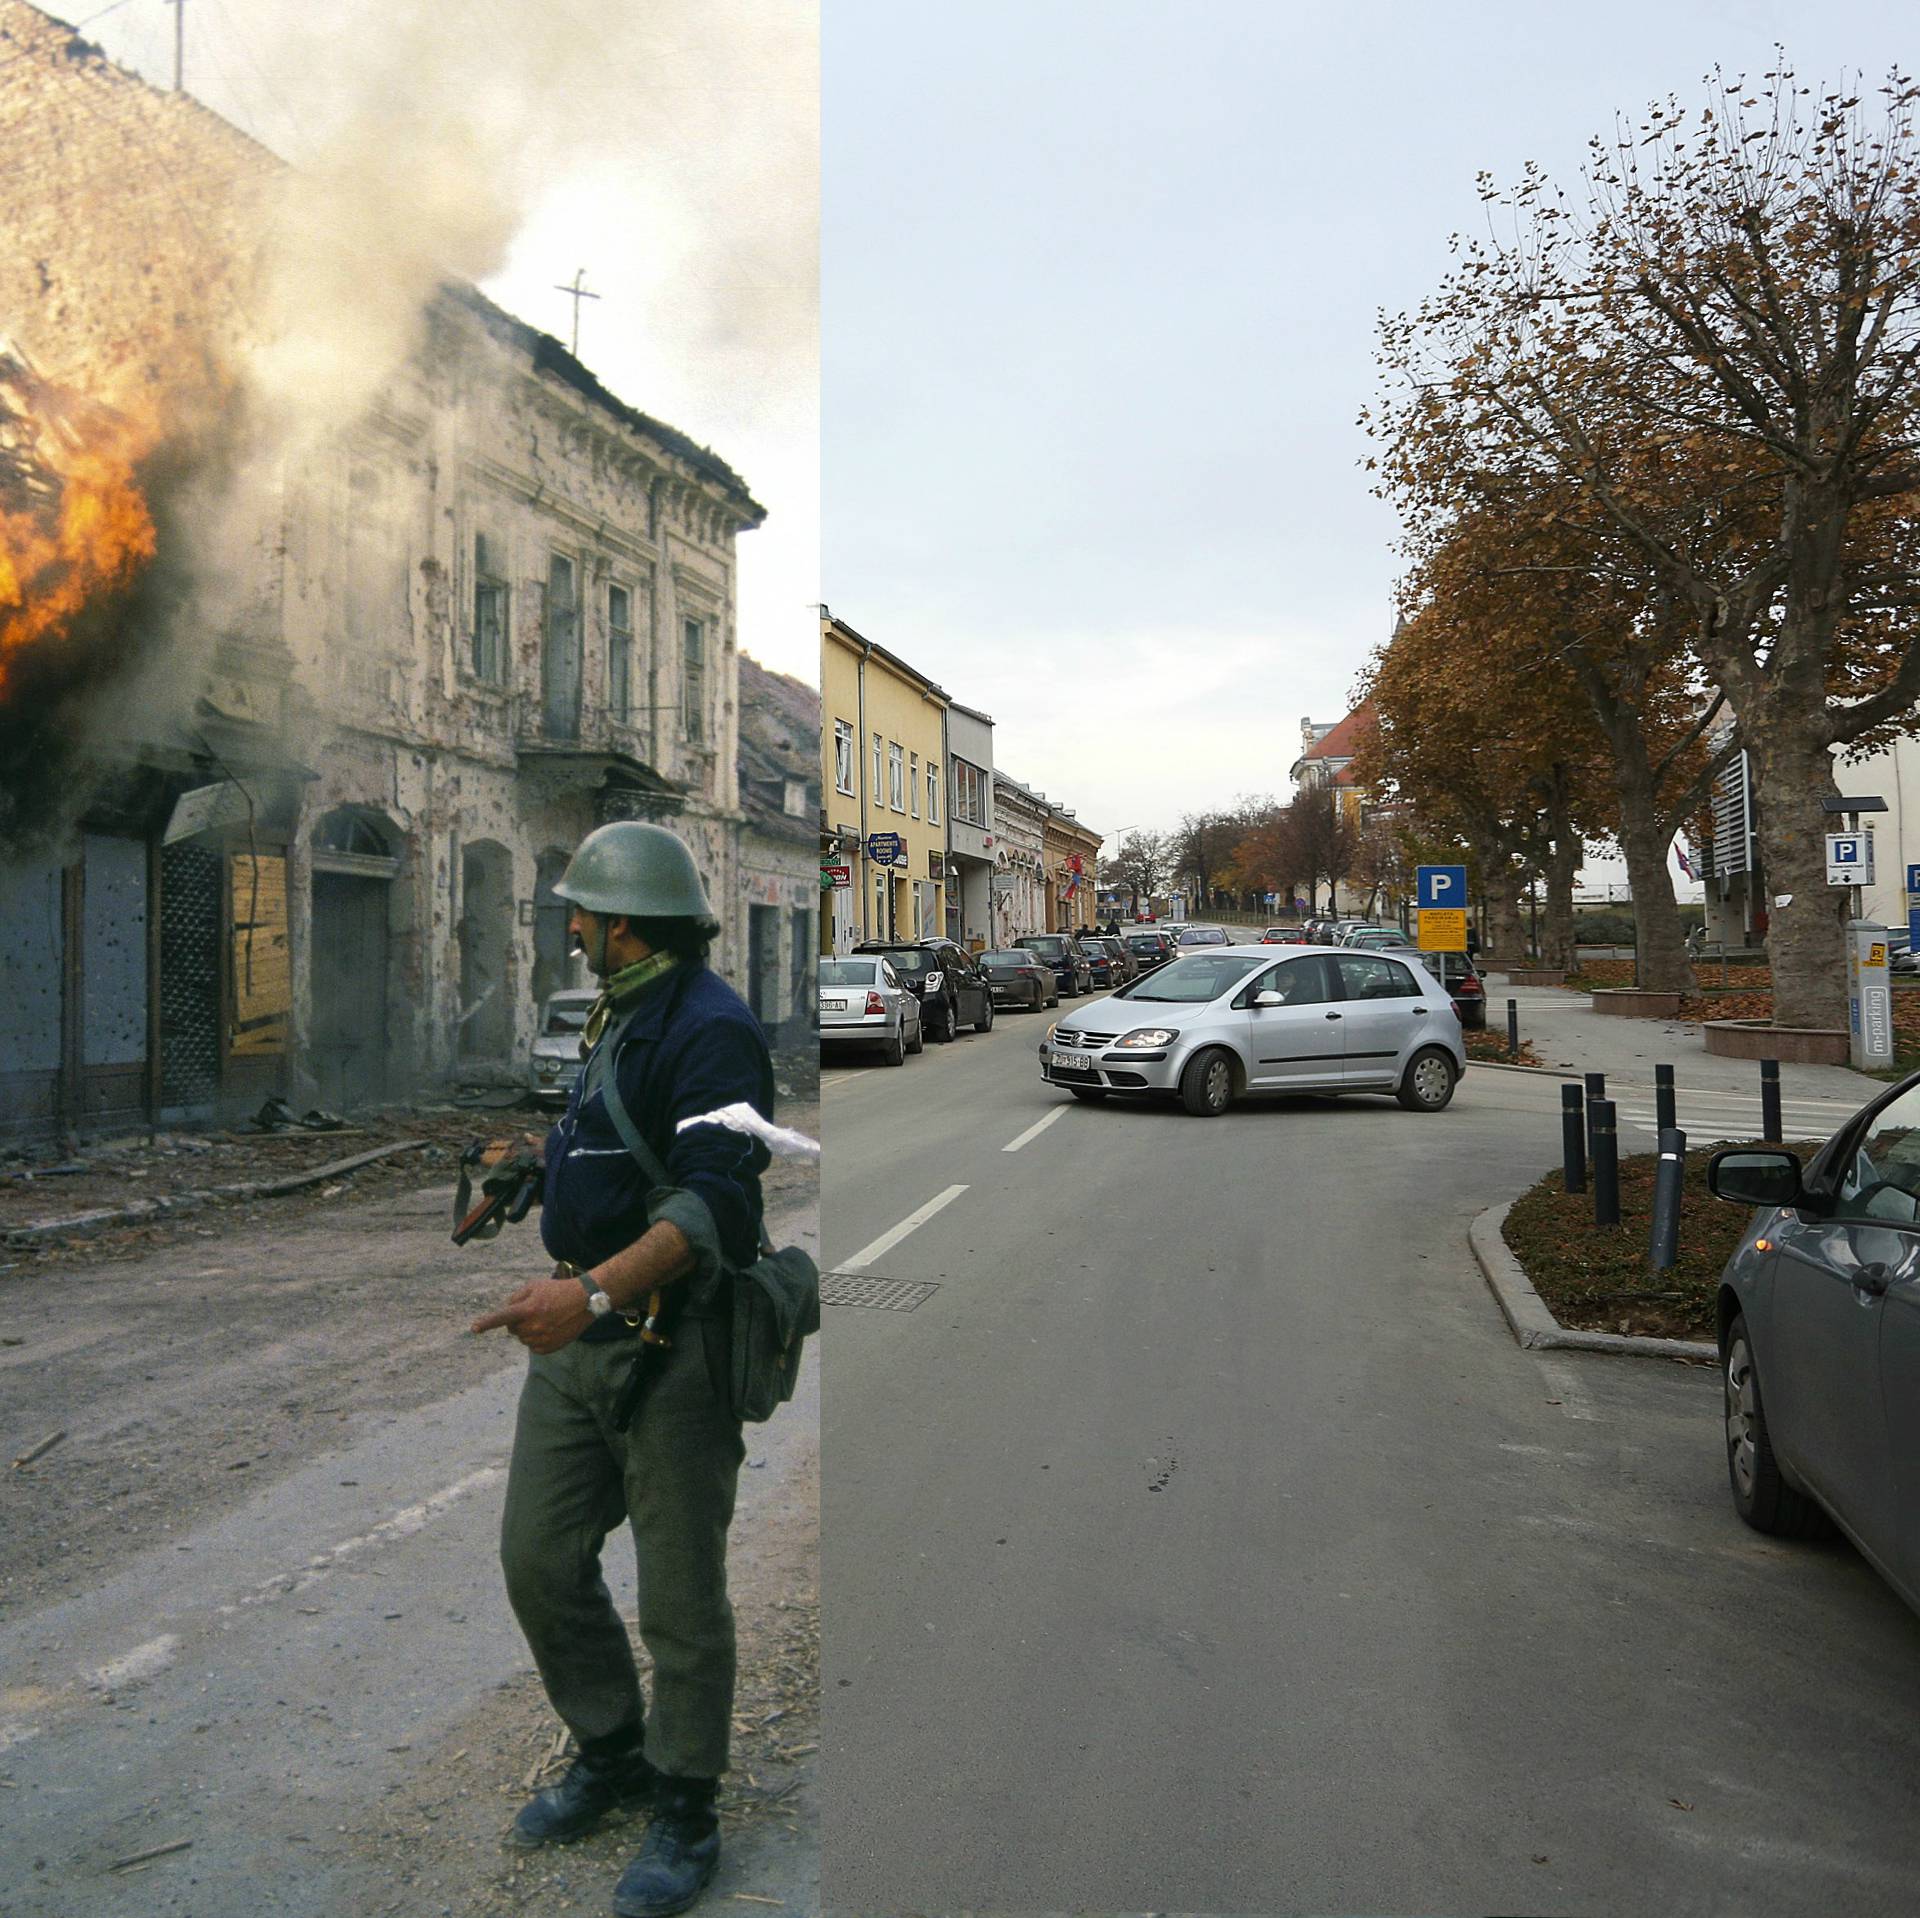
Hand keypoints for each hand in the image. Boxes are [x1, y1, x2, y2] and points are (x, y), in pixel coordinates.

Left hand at [470, 1272, 591, 1352]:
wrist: (585, 1301)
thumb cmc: (558, 1290)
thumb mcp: (535, 1285)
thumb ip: (516, 1297)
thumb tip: (506, 1310)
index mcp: (528, 1308)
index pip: (502, 1317)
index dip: (487, 1322)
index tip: (473, 1328)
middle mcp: (534, 1325)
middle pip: (512, 1329)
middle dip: (517, 1321)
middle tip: (533, 1311)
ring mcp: (542, 1338)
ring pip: (522, 1338)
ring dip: (527, 1330)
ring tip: (545, 1318)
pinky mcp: (549, 1347)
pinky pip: (532, 1346)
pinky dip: (536, 1339)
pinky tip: (549, 1328)